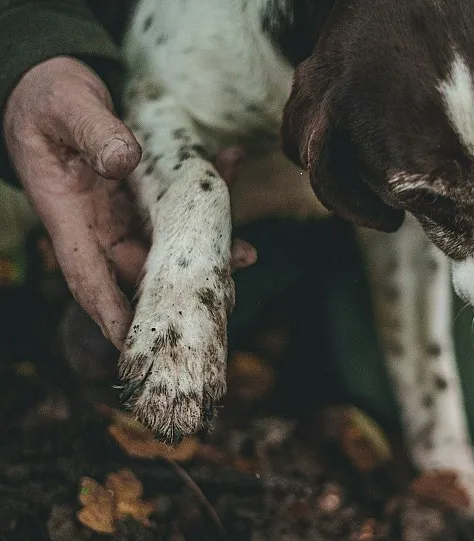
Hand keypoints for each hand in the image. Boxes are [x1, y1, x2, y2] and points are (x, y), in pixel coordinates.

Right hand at [3, 57, 253, 347]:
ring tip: (246, 252)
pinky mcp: (144, 196)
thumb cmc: (48, 99)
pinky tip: (231, 166)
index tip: (139, 344)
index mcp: (69, 216)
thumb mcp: (66, 107)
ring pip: (168, 243)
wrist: (52, 85)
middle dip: (180, 289)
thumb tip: (124, 161)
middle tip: (223, 298)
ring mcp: (123, 213)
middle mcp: (99, 224)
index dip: (113, 313)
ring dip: (207, 248)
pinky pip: (179, 204)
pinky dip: (207, 194)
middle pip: (140, 270)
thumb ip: (93, 133)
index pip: (89, 277)